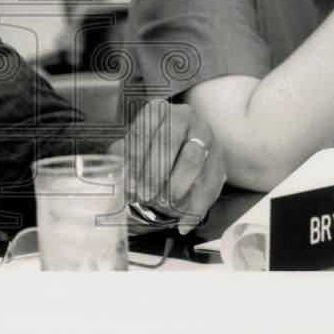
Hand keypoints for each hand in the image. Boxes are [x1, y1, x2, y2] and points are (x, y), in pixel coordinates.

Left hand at [108, 101, 226, 234]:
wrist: (183, 143)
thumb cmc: (151, 147)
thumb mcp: (133, 147)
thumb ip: (122, 157)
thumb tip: (114, 176)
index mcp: (157, 110)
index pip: (142, 132)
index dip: (134, 161)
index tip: (129, 186)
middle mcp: (183, 116)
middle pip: (167, 143)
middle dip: (154, 174)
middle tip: (145, 197)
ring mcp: (204, 134)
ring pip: (192, 161)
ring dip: (176, 188)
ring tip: (163, 206)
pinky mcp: (219, 155)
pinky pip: (211, 182)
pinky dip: (197, 206)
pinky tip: (184, 223)